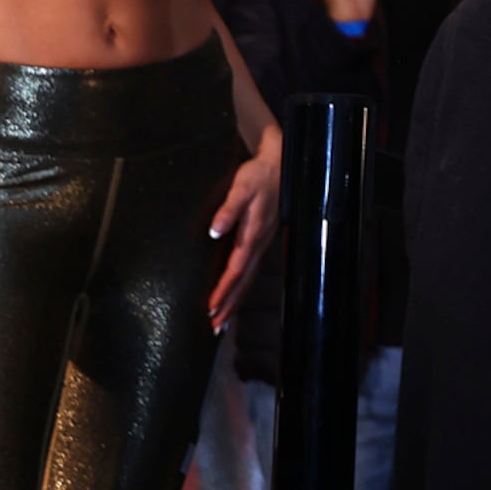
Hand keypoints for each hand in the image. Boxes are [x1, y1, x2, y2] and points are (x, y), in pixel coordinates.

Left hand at [206, 128, 281, 330]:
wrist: (279, 163)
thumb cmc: (259, 175)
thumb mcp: (242, 187)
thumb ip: (228, 209)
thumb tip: (215, 232)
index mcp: (254, 233)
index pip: (236, 269)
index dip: (224, 289)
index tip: (211, 308)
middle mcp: (260, 242)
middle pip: (244, 281)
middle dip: (230, 304)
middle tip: (215, 327)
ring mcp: (263, 242)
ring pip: (249, 278)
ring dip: (236, 300)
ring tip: (223, 321)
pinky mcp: (262, 239)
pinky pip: (251, 270)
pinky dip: (241, 286)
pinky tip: (236, 294)